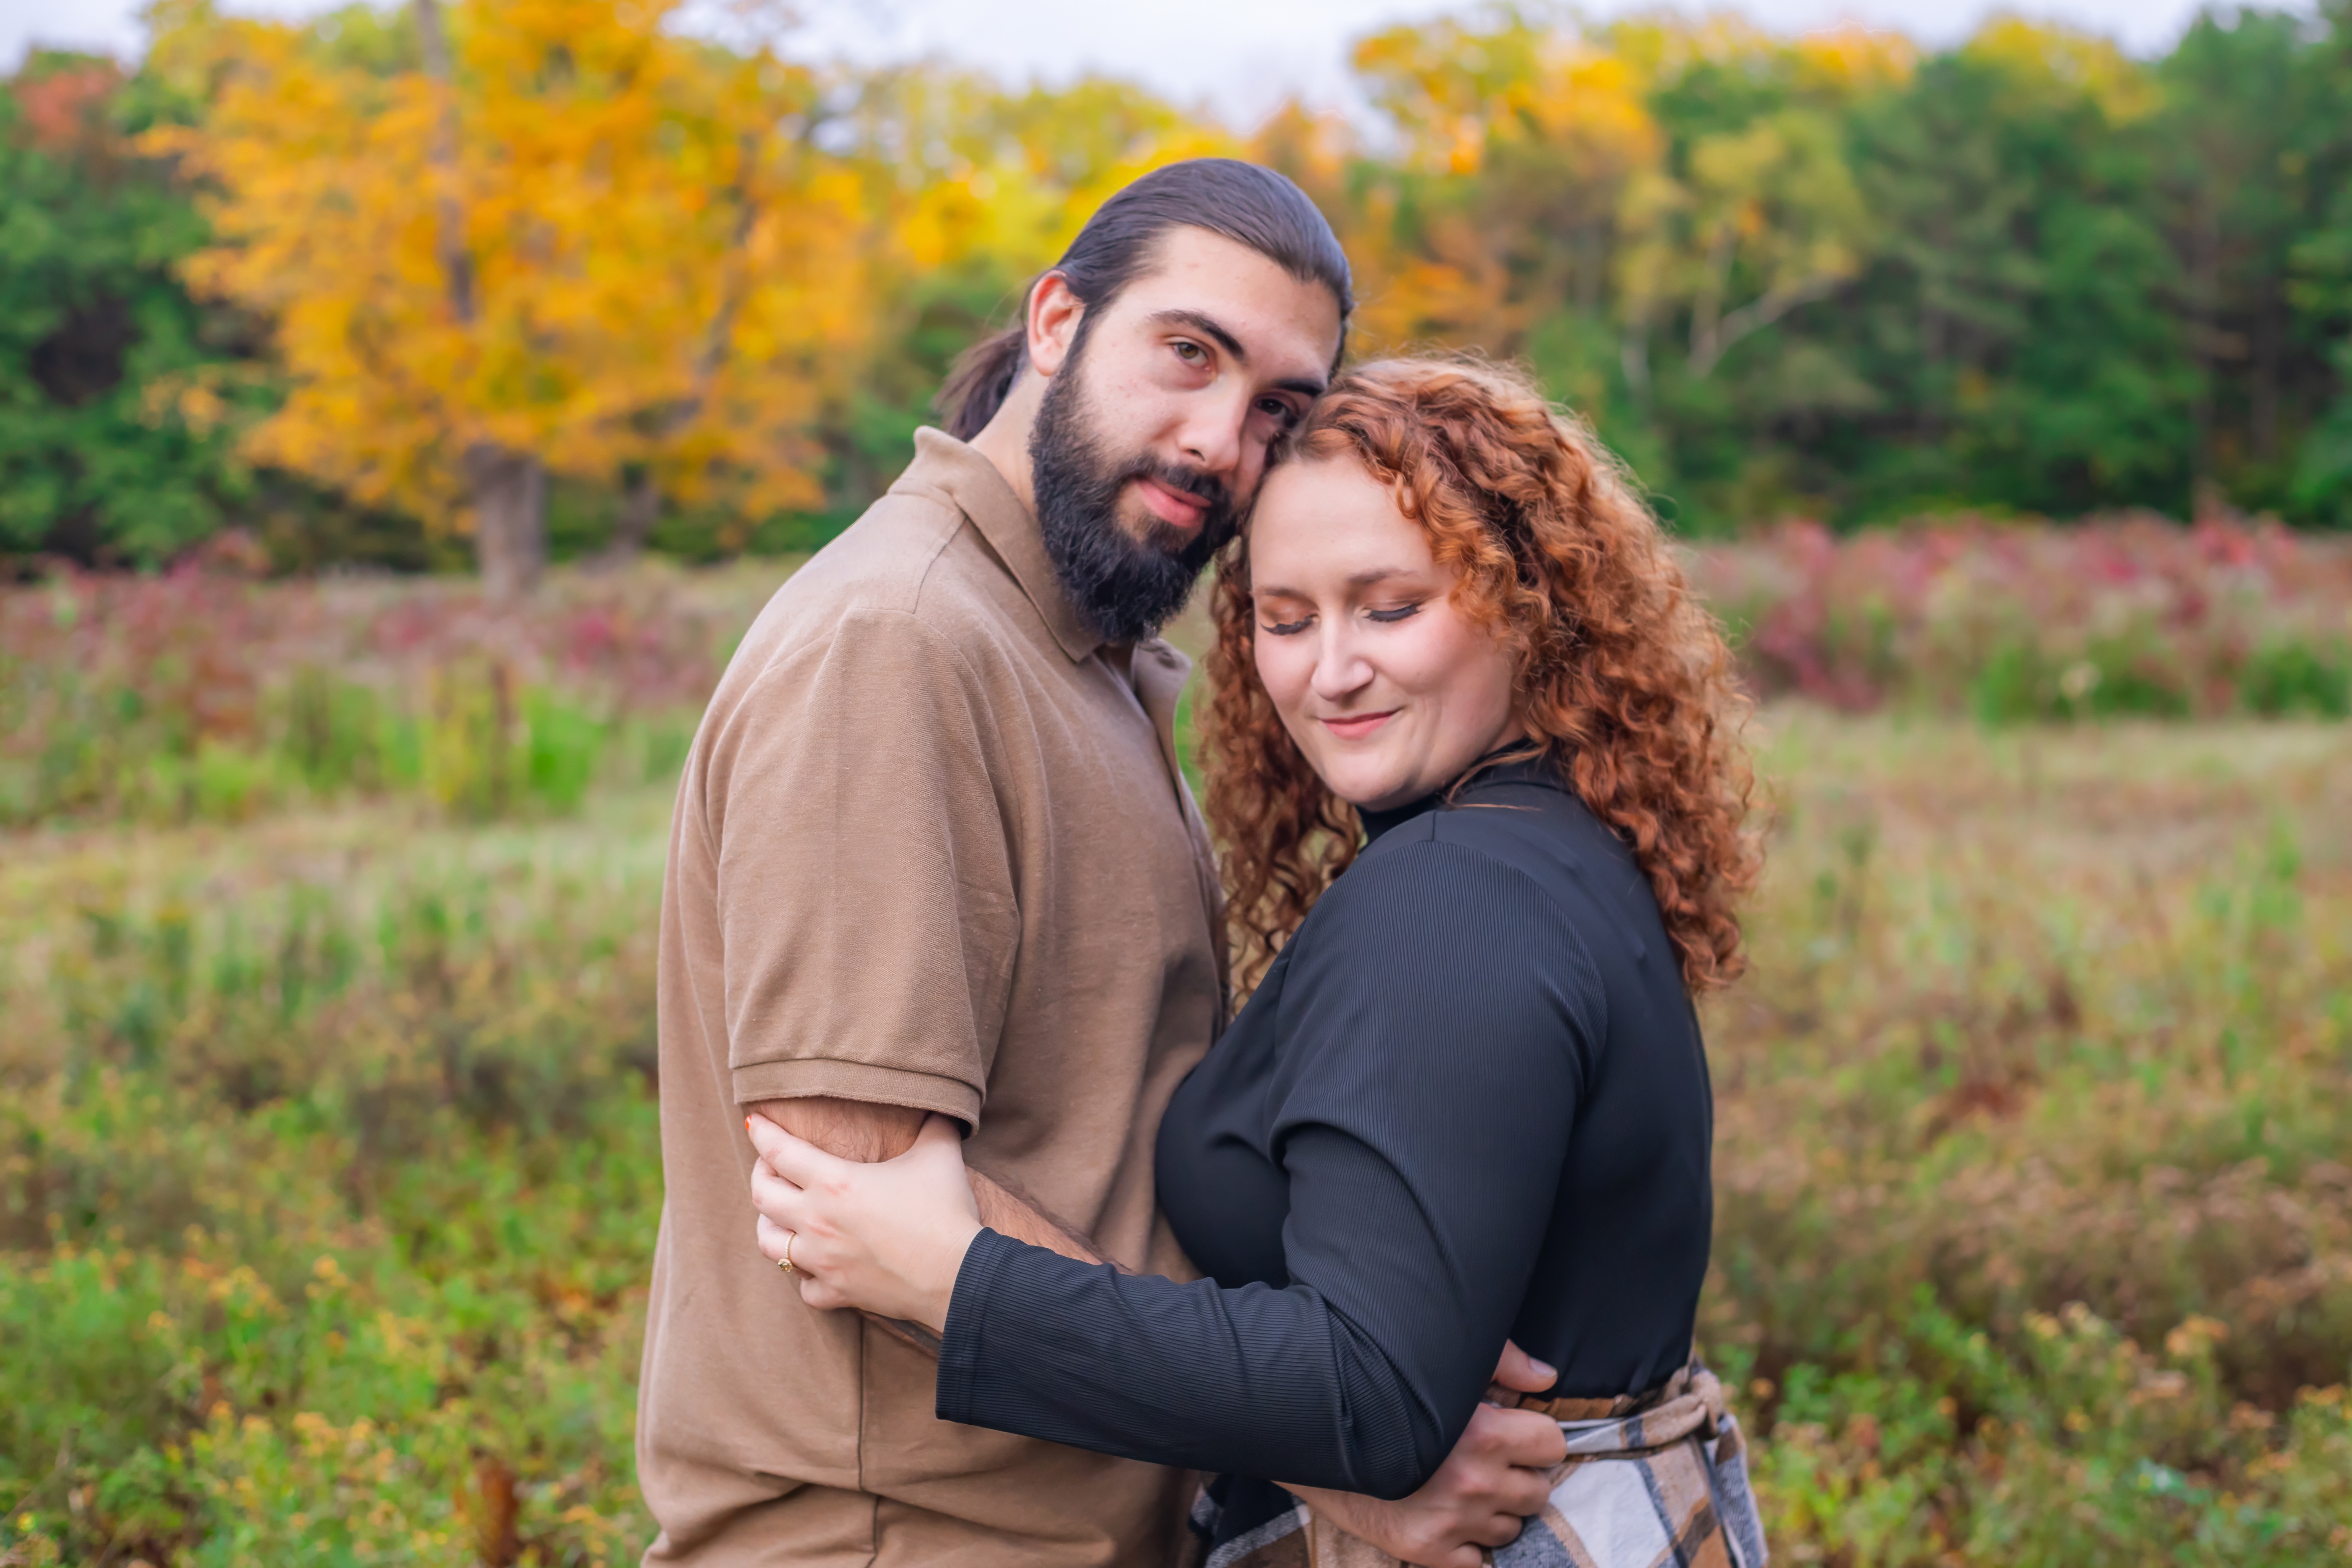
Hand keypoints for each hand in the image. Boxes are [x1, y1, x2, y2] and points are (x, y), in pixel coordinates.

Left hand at [748, 1112, 983, 1332]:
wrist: (959, 1274)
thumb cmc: (946, 1211)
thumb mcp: (940, 1153)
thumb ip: (933, 1123)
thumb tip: (939, 1104)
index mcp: (834, 1182)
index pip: (779, 1150)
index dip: (762, 1132)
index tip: (755, 1122)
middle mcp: (817, 1221)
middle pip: (761, 1195)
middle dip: (760, 1173)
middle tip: (773, 1165)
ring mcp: (822, 1261)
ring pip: (768, 1243)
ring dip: (770, 1224)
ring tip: (781, 1214)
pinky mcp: (837, 1292)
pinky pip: (803, 1286)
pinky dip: (805, 1274)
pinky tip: (815, 1264)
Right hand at [1287, 1342, 1564, 1567]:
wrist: (1315, 1434)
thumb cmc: (1381, 1393)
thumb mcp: (1443, 1366)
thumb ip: (1503, 1365)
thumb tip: (1546, 1379)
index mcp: (1483, 1432)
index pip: (1552, 1445)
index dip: (1537, 1438)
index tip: (1517, 1435)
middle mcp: (1474, 1482)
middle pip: (1539, 1491)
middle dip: (1519, 1476)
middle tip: (1489, 1463)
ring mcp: (1452, 1522)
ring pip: (1511, 1529)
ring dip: (1496, 1511)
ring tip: (1463, 1488)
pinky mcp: (1427, 1552)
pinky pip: (1478, 1561)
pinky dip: (1469, 1544)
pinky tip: (1448, 1517)